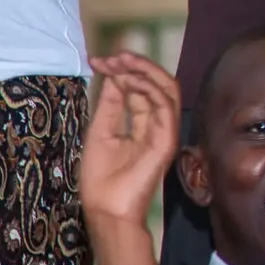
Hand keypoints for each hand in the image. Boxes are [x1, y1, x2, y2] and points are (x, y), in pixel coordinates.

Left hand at [81, 52, 180, 229]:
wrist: (104, 208)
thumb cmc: (100, 177)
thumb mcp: (100, 131)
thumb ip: (109, 104)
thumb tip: (112, 74)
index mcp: (141, 124)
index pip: (138, 88)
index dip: (121, 70)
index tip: (98, 60)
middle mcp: (156, 124)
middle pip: (156, 83)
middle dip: (135, 65)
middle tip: (113, 56)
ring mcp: (163, 131)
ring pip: (166, 89)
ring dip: (144, 70)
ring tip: (122, 61)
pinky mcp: (167, 140)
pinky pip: (164, 106)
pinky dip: (149, 88)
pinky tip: (130, 80)